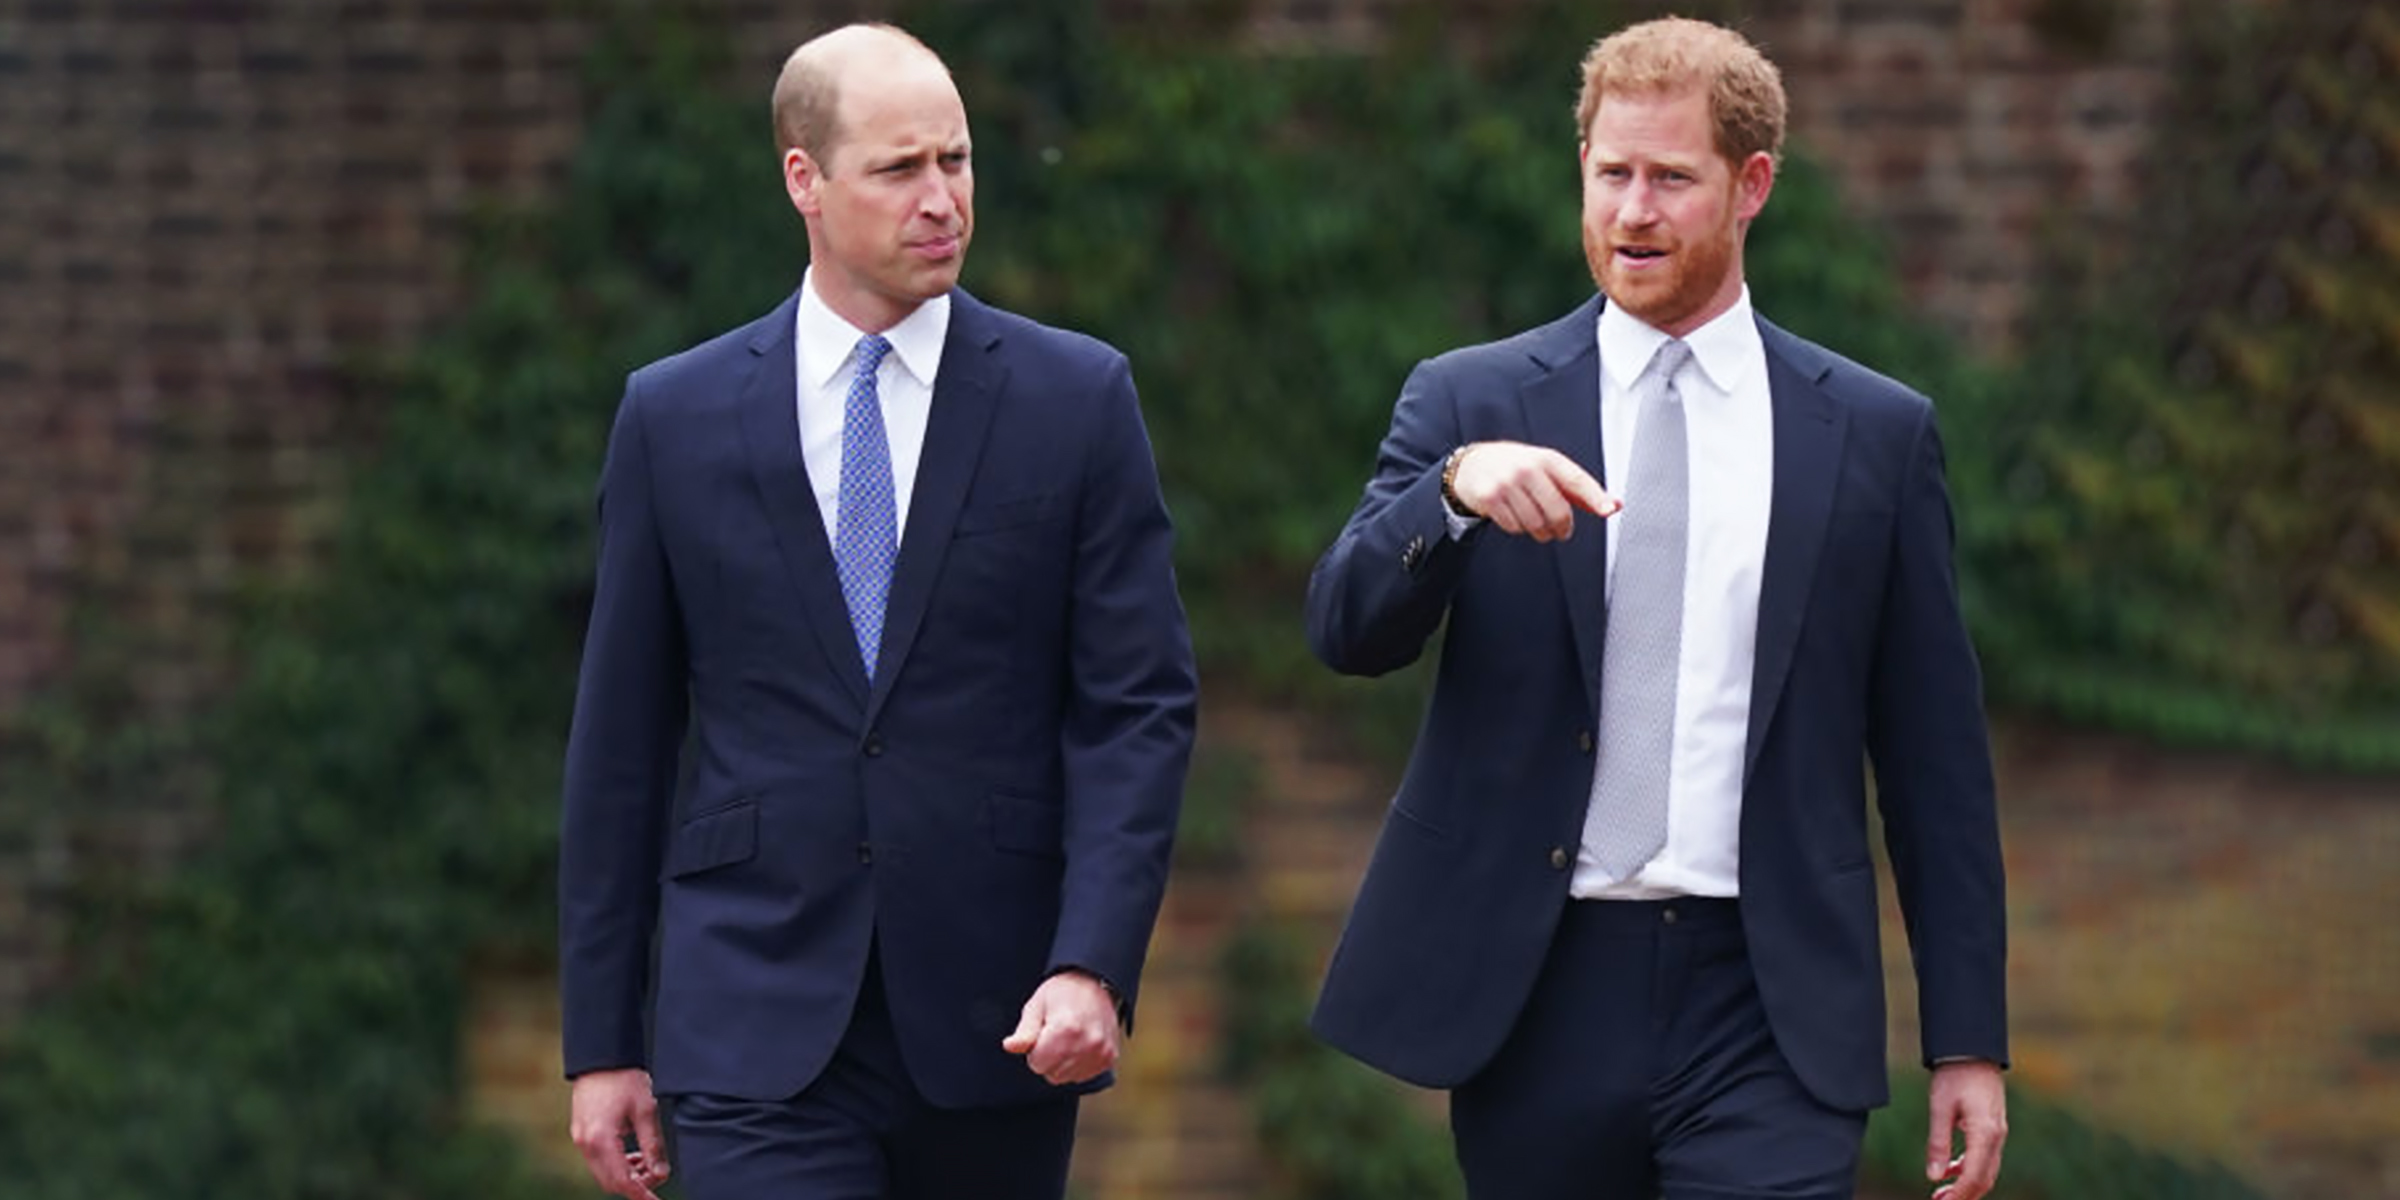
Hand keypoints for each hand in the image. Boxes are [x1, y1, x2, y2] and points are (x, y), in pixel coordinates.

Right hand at [569, 1068, 670, 1199]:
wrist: (601, 1058)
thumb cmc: (624, 1079)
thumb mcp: (646, 1110)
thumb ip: (652, 1145)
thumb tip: (660, 1173)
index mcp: (601, 1139)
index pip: (622, 1181)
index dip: (641, 1194)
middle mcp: (585, 1143)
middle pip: (610, 1182)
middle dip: (635, 1185)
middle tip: (657, 1173)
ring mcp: (580, 1139)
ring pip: (603, 1173)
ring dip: (626, 1175)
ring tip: (647, 1161)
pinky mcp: (580, 1133)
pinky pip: (598, 1161)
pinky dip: (616, 1164)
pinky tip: (633, 1154)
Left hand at [1000, 971, 1121, 1084]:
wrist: (1095, 981)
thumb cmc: (1062, 992)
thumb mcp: (1037, 1006)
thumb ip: (1024, 1031)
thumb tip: (1009, 1046)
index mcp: (1066, 1030)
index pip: (1037, 1064)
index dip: (1035, 1049)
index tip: (1043, 1032)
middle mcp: (1087, 1044)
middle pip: (1053, 1074)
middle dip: (1049, 1058)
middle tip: (1056, 1034)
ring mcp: (1101, 1052)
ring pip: (1068, 1077)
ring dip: (1063, 1063)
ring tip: (1069, 1038)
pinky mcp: (1109, 1057)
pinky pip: (1083, 1075)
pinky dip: (1078, 1064)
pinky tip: (1080, 1044)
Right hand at [1447, 441, 1619, 541]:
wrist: (1473, 464)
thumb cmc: (1518, 468)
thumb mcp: (1548, 470)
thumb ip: (1579, 490)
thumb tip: (1614, 506)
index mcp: (1547, 459)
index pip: (1577, 480)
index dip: (1595, 496)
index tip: (1608, 509)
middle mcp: (1527, 468)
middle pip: (1557, 511)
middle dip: (1562, 528)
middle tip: (1560, 531)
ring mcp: (1507, 483)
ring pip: (1536, 524)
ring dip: (1540, 531)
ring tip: (1535, 522)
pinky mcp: (1490, 498)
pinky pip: (1514, 527)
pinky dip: (1517, 528)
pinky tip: (1513, 515)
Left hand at [1925, 1060, 2006, 1199]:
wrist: (1972, 1051)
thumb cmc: (1954, 1076)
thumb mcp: (1939, 1108)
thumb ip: (1938, 1144)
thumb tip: (1934, 1177)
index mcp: (1985, 1133)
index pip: (1974, 1176)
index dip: (1959, 1195)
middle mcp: (1997, 1137)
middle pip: (1984, 1178)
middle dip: (1964, 1195)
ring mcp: (1998, 1133)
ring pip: (1986, 1170)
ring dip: (1966, 1184)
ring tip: (1941, 1193)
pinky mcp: (1993, 1128)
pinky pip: (1985, 1157)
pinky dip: (1969, 1169)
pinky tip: (1950, 1171)